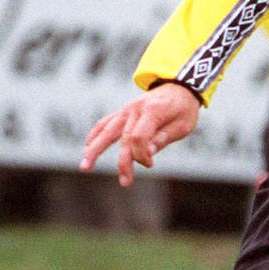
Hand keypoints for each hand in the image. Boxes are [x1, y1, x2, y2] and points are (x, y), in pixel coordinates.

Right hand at [80, 82, 200, 185]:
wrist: (178, 87)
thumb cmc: (184, 109)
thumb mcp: (183, 125)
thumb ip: (164, 138)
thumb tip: (147, 154)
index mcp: (153, 111)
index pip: (139, 137)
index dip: (142, 154)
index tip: (150, 165)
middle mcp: (135, 110)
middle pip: (123, 138)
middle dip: (123, 162)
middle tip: (125, 182)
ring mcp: (126, 110)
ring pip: (106, 130)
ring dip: (94, 149)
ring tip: (85, 166)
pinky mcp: (122, 112)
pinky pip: (104, 123)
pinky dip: (94, 135)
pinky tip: (87, 149)